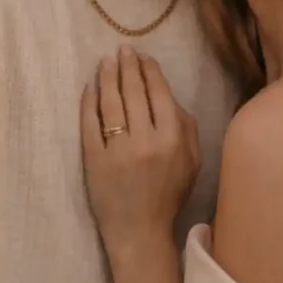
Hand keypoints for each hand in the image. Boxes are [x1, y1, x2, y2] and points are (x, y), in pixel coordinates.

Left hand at [81, 46, 199, 259]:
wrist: (140, 232)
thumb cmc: (169, 195)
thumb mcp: (193, 162)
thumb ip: (187, 127)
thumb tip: (168, 95)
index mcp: (173, 139)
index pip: (159, 93)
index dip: (149, 71)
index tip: (142, 56)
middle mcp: (146, 141)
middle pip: (134, 92)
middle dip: (128, 66)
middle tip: (122, 50)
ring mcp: (118, 150)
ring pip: (111, 102)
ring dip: (108, 77)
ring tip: (105, 61)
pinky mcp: (94, 159)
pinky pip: (90, 123)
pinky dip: (89, 101)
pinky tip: (89, 87)